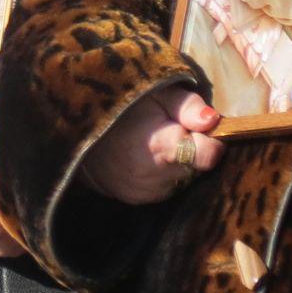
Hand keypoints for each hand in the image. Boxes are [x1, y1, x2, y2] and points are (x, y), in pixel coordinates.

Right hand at [75, 86, 223, 205]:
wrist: (77, 132)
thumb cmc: (119, 105)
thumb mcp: (154, 93)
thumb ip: (187, 106)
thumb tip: (214, 121)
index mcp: (160, 147)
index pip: (208, 155)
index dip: (210, 140)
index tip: (198, 127)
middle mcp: (154, 177)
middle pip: (198, 168)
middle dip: (193, 149)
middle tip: (171, 130)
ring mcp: (145, 192)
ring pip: (184, 179)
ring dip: (179, 163)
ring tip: (155, 142)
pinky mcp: (137, 199)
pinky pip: (167, 187)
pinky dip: (164, 173)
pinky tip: (146, 156)